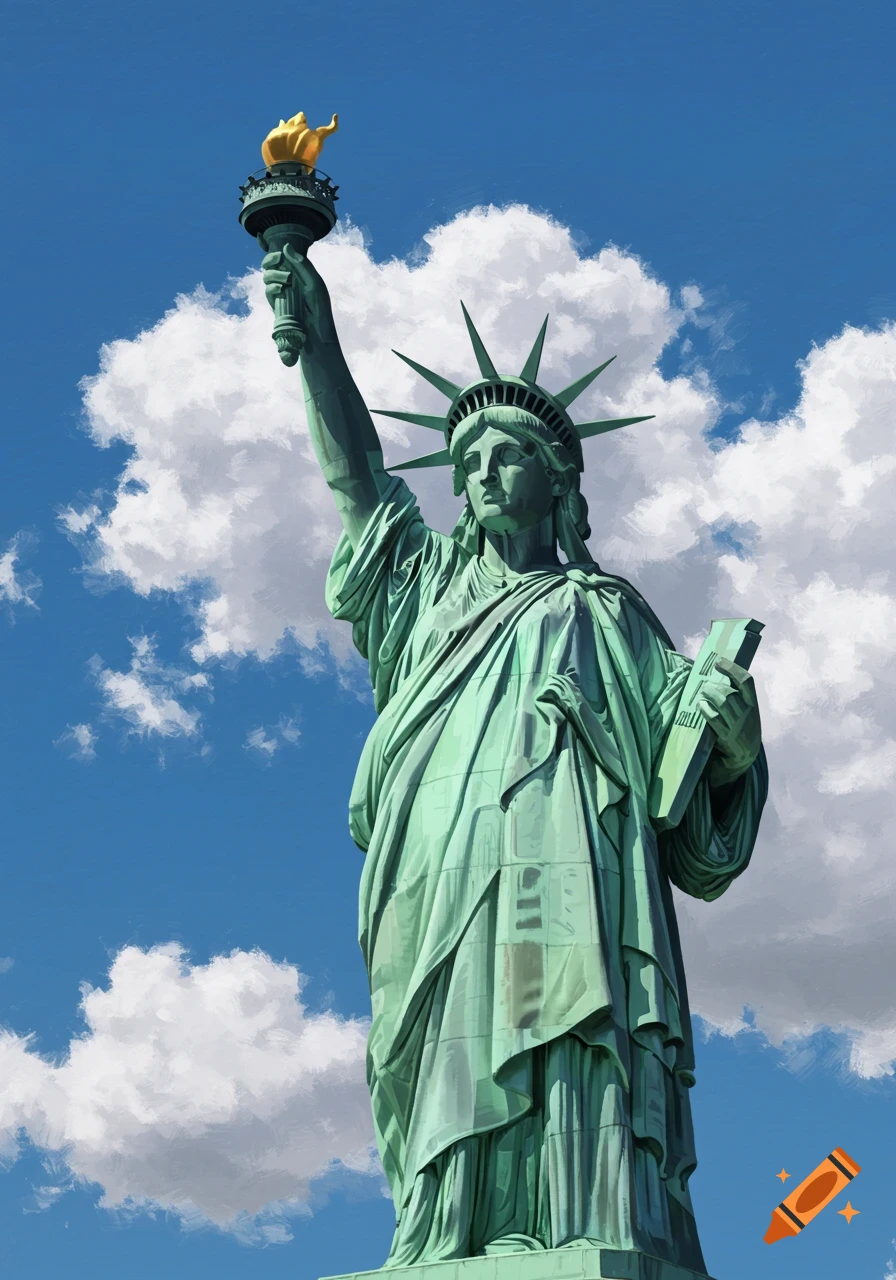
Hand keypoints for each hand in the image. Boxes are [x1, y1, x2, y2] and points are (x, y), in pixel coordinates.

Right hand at [261, 242, 336, 346]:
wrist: (316, 332)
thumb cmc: (319, 307)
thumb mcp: (314, 282)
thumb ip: (302, 264)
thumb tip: (286, 246)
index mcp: (299, 273)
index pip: (283, 258)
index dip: (276, 254)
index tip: (279, 254)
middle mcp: (288, 281)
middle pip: (270, 265)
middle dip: (270, 261)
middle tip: (277, 260)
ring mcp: (281, 292)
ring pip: (267, 276)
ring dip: (274, 274)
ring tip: (286, 280)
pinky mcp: (276, 304)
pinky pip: (267, 291)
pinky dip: (272, 287)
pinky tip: (281, 289)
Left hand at [696, 656, 761, 786]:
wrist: (740, 763)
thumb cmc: (736, 734)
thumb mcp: (741, 715)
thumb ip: (733, 699)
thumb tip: (712, 677)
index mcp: (753, 706)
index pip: (746, 682)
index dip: (732, 669)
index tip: (719, 662)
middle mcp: (749, 716)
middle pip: (731, 693)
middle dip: (715, 686)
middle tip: (704, 686)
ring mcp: (739, 728)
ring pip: (724, 703)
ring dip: (709, 695)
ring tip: (701, 695)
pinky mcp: (728, 740)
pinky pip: (716, 720)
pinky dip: (706, 710)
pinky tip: (700, 707)